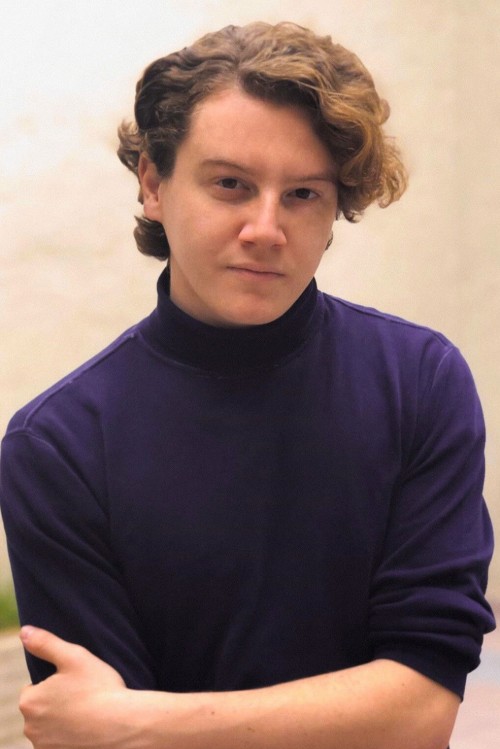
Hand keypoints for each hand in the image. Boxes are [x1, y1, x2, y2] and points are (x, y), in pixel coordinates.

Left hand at [19, 626, 135, 748]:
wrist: (123, 724)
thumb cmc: (99, 688)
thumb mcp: (74, 656)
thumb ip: (45, 643)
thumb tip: (24, 631)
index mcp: (30, 701)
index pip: (34, 689)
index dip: (56, 684)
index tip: (75, 683)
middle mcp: (31, 728)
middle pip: (42, 709)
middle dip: (57, 703)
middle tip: (84, 696)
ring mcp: (45, 747)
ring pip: (50, 727)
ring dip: (63, 721)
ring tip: (89, 713)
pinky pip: (61, 742)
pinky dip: (71, 737)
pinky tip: (89, 729)